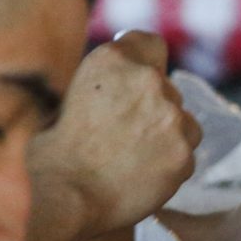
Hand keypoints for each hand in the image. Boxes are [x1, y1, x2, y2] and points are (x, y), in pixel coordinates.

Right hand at [28, 33, 202, 240]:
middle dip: (152, 109)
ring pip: (184, 121)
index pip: (150, 43)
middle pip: (168, 89)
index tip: (135, 80)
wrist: (63, 197)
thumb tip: (125, 89)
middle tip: (124, 135)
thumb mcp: (70, 99)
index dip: (144, 62)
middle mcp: (148, 79)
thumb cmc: (54, 153)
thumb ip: (107, 86)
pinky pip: (185, 154)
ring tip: (133, 158)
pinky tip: (142, 175)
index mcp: (113, 60)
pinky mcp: (184, 151)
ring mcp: (171, 116)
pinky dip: (170, 164)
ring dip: (167, 135)